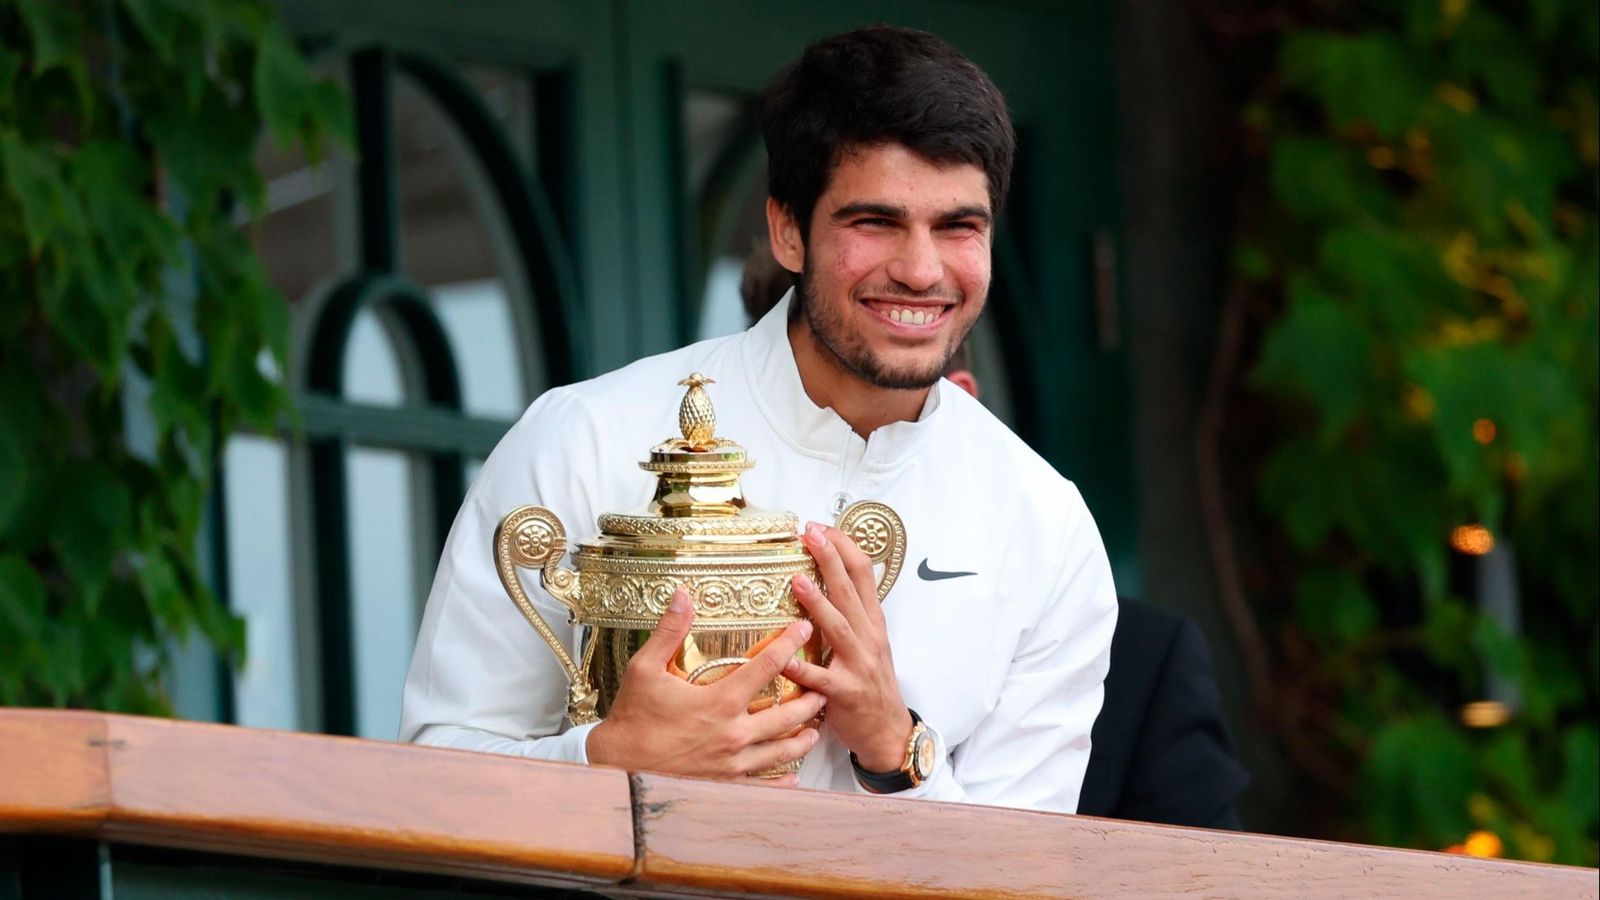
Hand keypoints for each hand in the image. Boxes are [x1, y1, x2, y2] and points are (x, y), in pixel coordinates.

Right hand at [585, 588, 823, 782]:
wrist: (617, 766)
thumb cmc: (632, 718)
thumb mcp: (645, 668)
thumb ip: (670, 631)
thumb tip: (683, 595)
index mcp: (720, 701)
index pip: (767, 666)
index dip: (790, 643)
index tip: (804, 629)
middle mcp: (733, 733)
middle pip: (787, 713)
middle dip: (810, 698)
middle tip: (824, 687)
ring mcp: (732, 763)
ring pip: (781, 750)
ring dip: (802, 737)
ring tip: (815, 728)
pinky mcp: (724, 784)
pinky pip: (763, 784)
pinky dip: (782, 780)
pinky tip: (794, 776)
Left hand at [783, 522, 912, 772]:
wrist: (887, 731)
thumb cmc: (871, 682)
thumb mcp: (870, 641)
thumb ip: (852, 611)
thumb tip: (832, 575)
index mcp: (872, 622)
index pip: (863, 574)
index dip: (844, 547)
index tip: (822, 527)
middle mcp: (868, 638)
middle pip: (850, 591)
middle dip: (831, 560)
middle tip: (811, 533)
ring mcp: (858, 665)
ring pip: (838, 628)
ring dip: (818, 604)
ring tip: (798, 580)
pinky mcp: (844, 693)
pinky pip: (820, 678)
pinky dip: (802, 667)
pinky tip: (783, 657)